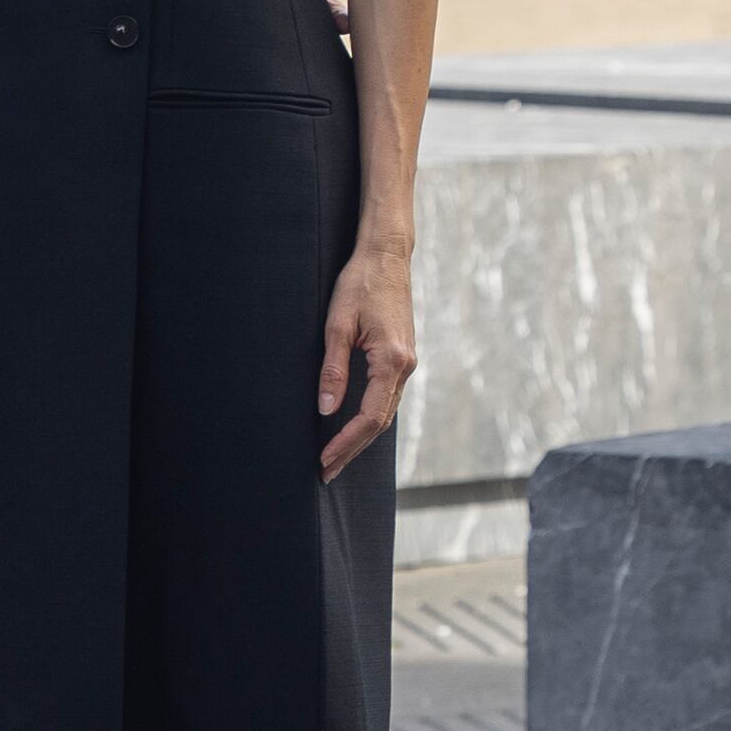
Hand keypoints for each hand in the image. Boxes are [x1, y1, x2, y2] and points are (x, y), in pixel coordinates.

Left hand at [316, 242, 416, 480]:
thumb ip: (333, 369)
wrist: (387, 258)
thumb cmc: (359, 286)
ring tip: (335, 459)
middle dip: (352, 449)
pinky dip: (370, 419)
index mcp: (392, 360)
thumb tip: (327, 410)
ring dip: (361, 438)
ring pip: (386, 412)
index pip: (370, 416)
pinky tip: (352, 430)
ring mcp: (407, 363)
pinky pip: (386, 397)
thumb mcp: (336, 325)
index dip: (346, 442)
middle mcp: (406, 366)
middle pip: (381, 422)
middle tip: (325, 472)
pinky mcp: (401, 358)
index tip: (323, 459)